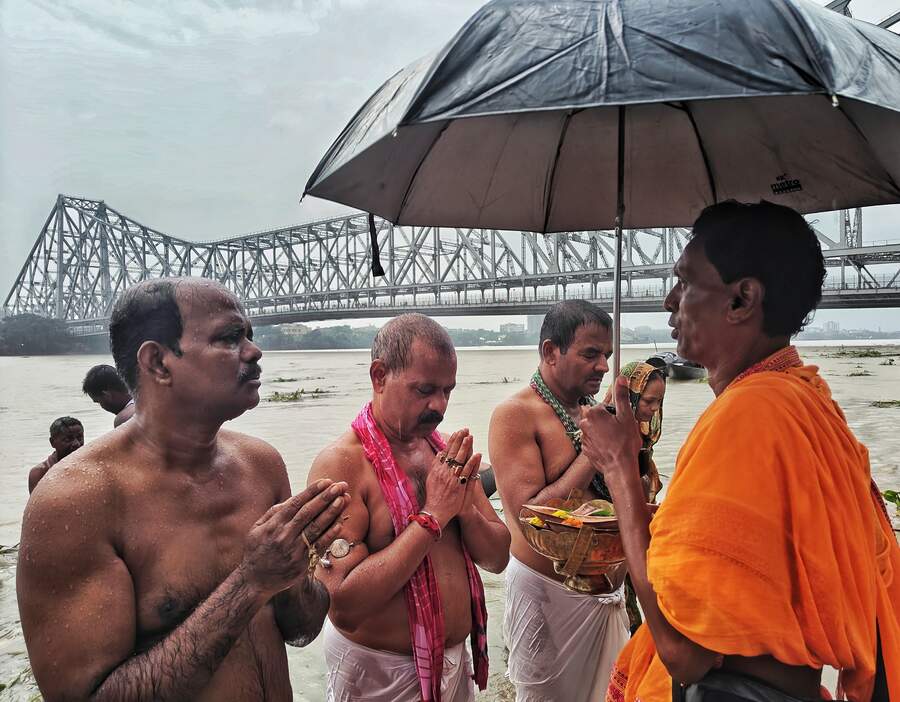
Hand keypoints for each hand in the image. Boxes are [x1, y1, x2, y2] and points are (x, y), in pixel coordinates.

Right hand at [240, 479, 348, 597]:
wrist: (254, 581)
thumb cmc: (257, 550)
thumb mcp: (257, 529)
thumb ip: (274, 513)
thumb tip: (294, 499)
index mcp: (273, 525)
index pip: (296, 504)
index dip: (312, 491)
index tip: (326, 481)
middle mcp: (284, 536)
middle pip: (309, 513)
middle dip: (326, 497)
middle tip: (341, 485)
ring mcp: (294, 550)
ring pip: (317, 528)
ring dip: (332, 512)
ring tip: (344, 499)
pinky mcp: (303, 563)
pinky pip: (319, 546)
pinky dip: (331, 534)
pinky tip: (341, 522)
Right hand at [423, 430, 479, 527]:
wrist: (436, 511)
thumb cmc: (434, 496)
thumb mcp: (431, 478)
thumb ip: (436, 466)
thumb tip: (439, 454)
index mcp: (436, 469)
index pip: (445, 451)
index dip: (452, 441)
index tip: (457, 432)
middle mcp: (443, 471)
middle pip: (452, 452)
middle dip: (459, 440)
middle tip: (465, 429)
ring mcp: (450, 478)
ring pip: (459, 459)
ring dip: (465, 447)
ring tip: (470, 437)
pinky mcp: (458, 485)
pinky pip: (466, 471)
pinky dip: (471, 462)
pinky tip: (476, 455)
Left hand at [579, 376, 641, 488]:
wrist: (619, 468)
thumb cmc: (625, 442)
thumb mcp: (627, 416)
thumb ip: (622, 396)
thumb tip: (620, 378)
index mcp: (594, 412)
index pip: (604, 406)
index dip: (615, 413)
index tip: (621, 421)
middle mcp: (584, 423)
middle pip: (598, 417)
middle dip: (607, 421)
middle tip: (619, 431)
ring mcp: (583, 437)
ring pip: (595, 429)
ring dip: (603, 432)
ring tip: (615, 441)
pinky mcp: (585, 448)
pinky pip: (593, 440)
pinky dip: (600, 442)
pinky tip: (610, 448)